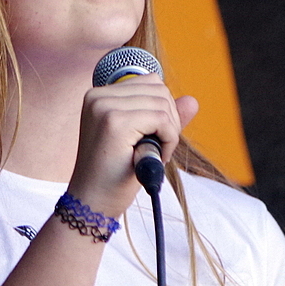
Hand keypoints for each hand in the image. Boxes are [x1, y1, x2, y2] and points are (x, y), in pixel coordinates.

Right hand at [67, 74, 197, 216]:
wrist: (92, 203)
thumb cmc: (114, 174)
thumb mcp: (141, 139)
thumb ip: (164, 117)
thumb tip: (192, 100)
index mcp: (98, 95)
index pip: (150, 82)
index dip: (163, 109)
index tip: (155, 136)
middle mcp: (97, 96)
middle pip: (158, 89)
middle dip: (170, 119)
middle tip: (158, 148)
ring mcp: (104, 107)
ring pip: (162, 103)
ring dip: (170, 131)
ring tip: (154, 154)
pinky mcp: (115, 122)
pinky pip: (162, 119)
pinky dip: (169, 139)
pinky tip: (156, 157)